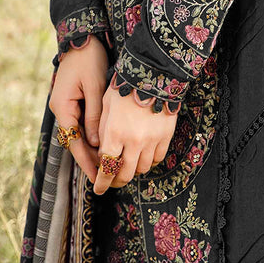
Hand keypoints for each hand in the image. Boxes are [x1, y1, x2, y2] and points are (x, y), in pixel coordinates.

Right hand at [49, 35, 108, 184]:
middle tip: (107, 178)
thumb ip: (95, 115)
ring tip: (108, 167)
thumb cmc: (88, 58)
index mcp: (62, 107)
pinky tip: (104, 144)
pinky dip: (92, 134)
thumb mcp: (94, 86)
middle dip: (90, 159)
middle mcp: (61, 110)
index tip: (97, 178)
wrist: (82, 37)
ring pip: (79, 134)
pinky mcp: (73, 101)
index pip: (74, 142)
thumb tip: (96, 143)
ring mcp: (66, 106)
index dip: (86, 162)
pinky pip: (82, 123)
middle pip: (76, 141)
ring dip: (92, 149)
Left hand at [93, 80, 178, 194]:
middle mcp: (133, 141)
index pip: (106, 167)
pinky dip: (150, 162)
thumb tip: (100, 151)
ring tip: (127, 166)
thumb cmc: (125, 87)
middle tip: (112, 181)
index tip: (98, 188)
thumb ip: (102, 129)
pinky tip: (144, 157)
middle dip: (116, 181)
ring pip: (142, 169)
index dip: (101, 182)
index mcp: (115, 133)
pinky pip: (158, 159)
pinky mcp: (165, 136)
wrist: (153, 74)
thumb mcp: (106, 105)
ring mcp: (152, 140)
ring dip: (133, 171)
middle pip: (125, 174)